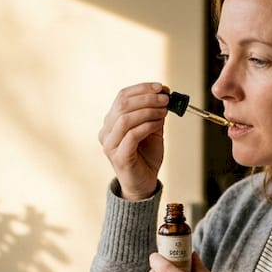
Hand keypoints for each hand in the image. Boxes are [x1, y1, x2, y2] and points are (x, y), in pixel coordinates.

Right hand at [98, 82, 168, 199]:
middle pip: (123, 105)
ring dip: (148, 111)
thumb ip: (154, 112)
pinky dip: (147, 126)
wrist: (143, 184)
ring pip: (125, 118)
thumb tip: (164, 93)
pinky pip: (131, 135)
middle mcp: (106, 132)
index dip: (142, 88)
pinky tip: (158, 124)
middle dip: (147, 98)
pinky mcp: (118, 157)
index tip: (161, 87)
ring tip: (164, 111)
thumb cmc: (146, 157)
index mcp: (111, 122)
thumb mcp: (152, 129)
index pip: (122, 96)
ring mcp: (110, 145)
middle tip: (165, 99)